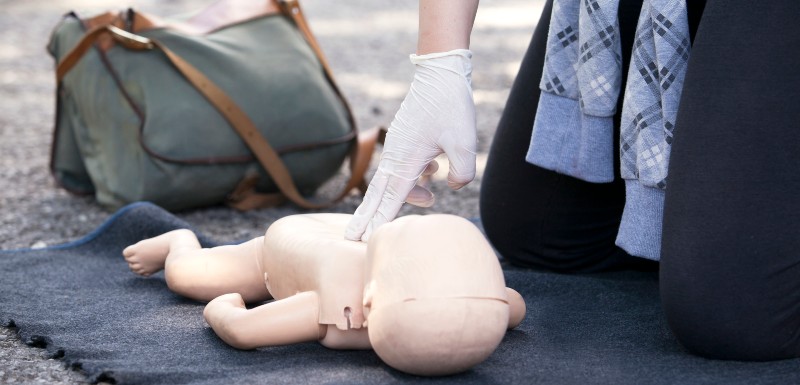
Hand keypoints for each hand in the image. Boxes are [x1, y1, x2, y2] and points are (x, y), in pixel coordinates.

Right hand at [345, 49, 476, 240]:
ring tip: (430, 198)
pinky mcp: (403, 140)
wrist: (440, 73)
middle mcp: (396, 156)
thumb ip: (463, 173)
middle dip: (366, 218)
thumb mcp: (465, 142)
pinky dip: (414, 176)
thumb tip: (453, 186)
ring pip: (394, 181)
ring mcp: (397, 147)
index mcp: (407, 160)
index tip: (364, 240)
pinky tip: (433, 169)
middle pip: (377, 195)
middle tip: (352, 238)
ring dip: (408, 194)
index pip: (391, 199)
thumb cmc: (451, 106)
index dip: (380, 222)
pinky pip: (402, 166)